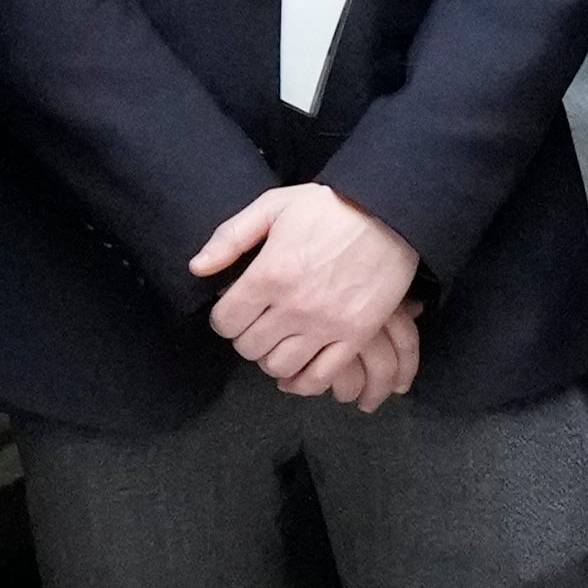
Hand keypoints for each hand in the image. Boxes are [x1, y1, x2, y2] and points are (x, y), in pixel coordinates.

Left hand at [192, 181, 420, 403]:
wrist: (390, 214)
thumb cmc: (328, 208)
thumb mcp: (274, 206)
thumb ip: (231, 237)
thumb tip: (197, 268)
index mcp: (270, 275)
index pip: (225, 322)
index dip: (224, 317)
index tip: (234, 308)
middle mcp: (295, 306)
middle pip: (249, 347)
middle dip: (245, 337)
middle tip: (256, 322)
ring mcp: (327, 325)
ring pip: (279, 366)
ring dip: (271, 358)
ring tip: (277, 341)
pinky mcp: (355, 336)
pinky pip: (321, 377)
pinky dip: (302, 382)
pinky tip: (296, 370)